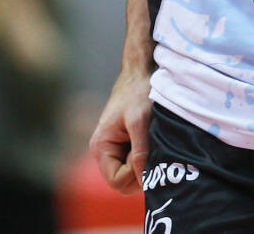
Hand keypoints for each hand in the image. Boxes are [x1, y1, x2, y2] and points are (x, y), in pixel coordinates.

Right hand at [88, 70, 152, 193]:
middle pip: (125, 183)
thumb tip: (144, 179)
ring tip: (151, 139)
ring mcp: (115, 150)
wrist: (140, 72)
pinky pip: (138, 163)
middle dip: (141, 171)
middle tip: (151, 147)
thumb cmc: (138, 92)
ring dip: (147, 163)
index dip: (135, 175)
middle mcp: (105, 152)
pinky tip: (153, 138)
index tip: (147, 155)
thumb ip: (140, 151)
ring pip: (134, 174)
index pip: (117, 183)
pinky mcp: (127, 145)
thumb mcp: (140, 121)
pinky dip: (149, 156)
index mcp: (101, 148)